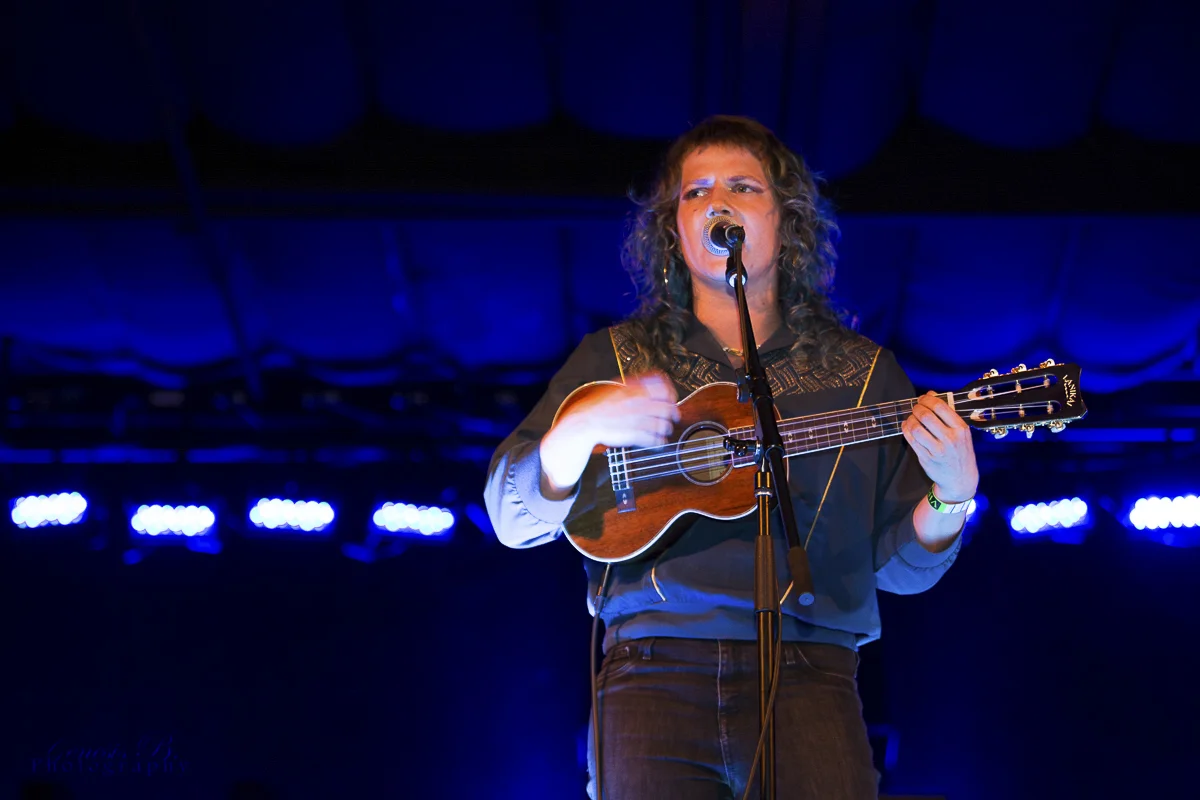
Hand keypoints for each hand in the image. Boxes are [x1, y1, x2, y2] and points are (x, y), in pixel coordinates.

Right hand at [540, 373, 680, 497]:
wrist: (583, 424)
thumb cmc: (599, 407)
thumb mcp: (615, 389)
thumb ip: (634, 385)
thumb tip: (652, 380)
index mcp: (632, 390)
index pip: (662, 386)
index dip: (670, 392)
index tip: (671, 397)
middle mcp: (636, 404)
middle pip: (666, 407)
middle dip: (672, 412)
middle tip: (673, 415)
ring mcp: (635, 421)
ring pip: (662, 424)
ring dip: (666, 427)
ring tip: (665, 429)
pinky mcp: (632, 436)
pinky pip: (653, 440)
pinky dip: (658, 441)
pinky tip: (658, 442)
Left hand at [901, 391, 978, 501]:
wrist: (961, 479)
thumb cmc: (960, 452)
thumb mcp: (962, 433)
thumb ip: (947, 414)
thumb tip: (930, 394)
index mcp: (961, 429)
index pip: (941, 407)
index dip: (927, 399)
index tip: (923, 398)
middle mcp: (950, 439)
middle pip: (926, 416)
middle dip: (917, 408)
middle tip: (915, 408)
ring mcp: (937, 450)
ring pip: (916, 428)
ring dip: (910, 419)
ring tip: (911, 418)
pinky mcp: (926, 458)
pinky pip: (911, 440)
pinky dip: (906, 430)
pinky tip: (907, 426)